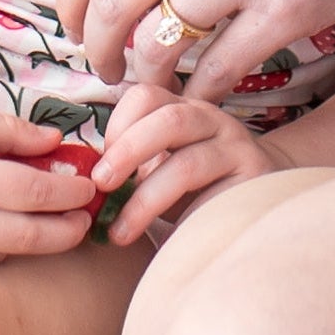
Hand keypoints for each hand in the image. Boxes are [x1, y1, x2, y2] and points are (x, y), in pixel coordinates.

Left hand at [51, 0, 334, 102]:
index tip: (72, 25)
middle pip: (109, 3)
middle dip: (95, 50)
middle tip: (103, 70)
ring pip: (157, 44)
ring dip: (146, 76)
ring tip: (150, 84)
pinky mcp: (286, 7)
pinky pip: (215, 71)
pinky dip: (199, 93)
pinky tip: (202, 96)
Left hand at [90, 77, 289, 244]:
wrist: (256, 209)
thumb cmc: (193, 193)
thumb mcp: (159, 171)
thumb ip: (129, 167)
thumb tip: (77, 187)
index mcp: (181, 109)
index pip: (144, 96)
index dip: (117, 127)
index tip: (99, 167)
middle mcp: (211, 120)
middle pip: (168, 119)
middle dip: (127, 152)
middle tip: (100, 186)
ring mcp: (236, 148)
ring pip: (187, 163)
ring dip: (145, 199)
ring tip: (119, 231)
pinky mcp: (252, 182)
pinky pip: (211, 199)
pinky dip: (177, 220)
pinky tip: (158, 238)